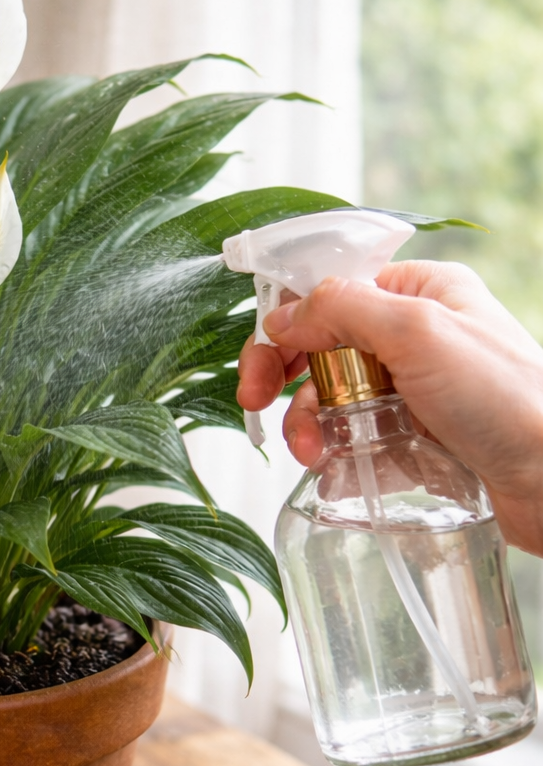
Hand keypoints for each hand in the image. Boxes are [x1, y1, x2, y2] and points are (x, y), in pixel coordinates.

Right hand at [237, 261, 542, 554]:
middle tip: (256, 406)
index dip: (284, 326)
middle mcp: (413, 335)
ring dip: (308, 423)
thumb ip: (342, 309)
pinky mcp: (415, 437)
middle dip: (287, 380)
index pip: (328, 294)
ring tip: (312, 454)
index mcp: (418, 292)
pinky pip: (355, 438)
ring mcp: (414, 389)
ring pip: (331, 398)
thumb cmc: (510, 399)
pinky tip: (334, 473)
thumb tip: (280, 316)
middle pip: (320, 348)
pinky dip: (336, 454)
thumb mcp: (419, 333)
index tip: (261, 368)